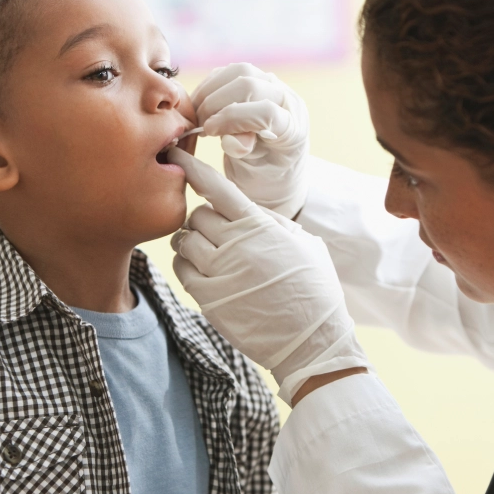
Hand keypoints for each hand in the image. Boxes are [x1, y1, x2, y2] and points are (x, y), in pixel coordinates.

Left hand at [168, 147, 368, 403]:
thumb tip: (247, 209)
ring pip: (184, 241)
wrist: (313, 338)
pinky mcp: (210, 298)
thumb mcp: (303, 243)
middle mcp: (236, 244)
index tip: (178, 156)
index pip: (216, 187)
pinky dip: (186, 265)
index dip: (193, 168)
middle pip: (197, 215)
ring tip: (204, 250)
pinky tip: (200, 269)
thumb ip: (271, 221)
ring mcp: (220, 272)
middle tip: (212, 231)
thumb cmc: (314, 289)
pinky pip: (182, 270)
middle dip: (201, 219)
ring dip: (190, 241)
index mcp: (259, 225)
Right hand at [191, 63, 308, 218]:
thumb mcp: (255, 172)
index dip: (233, 118)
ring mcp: (274, 86)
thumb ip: (245, 152)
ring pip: (239, 71)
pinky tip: (199, 106)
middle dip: (217, 103)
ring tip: (198, 115)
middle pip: (249, 83)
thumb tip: (231, 139)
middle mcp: (288, 101)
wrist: (274, 167)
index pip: (267, 112)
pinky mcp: (258, 80)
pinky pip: (230, 73)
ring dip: (210, 90)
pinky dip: (209, 86)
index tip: (210, 132)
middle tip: (201, 126)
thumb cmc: (264, 175)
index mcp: (294, 128)